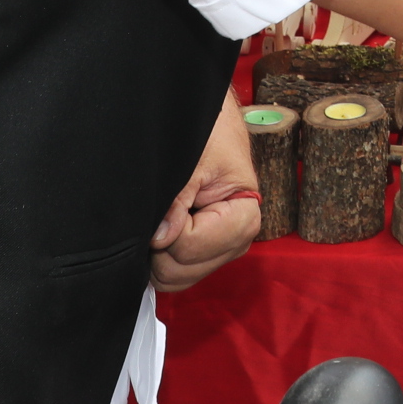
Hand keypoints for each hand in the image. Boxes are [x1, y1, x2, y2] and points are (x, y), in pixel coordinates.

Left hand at [151, 90, 261, 291]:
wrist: (216, 125)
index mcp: (244, 218)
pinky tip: (161, 229)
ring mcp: (220, 250)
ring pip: (176, 278)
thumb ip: (177, 202)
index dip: (167, 230)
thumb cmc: (212, 135)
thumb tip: (161, 238)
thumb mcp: (192, 163)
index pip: (191, 246)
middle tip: (160, 212)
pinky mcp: (205, 253)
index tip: (168, 202)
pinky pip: (176, 273)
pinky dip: (160, 257)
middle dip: (160, 248)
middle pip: (182, 271)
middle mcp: (237, 241)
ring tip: (162, 217)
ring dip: (158, 254)